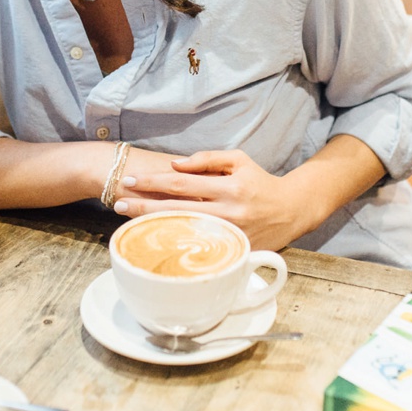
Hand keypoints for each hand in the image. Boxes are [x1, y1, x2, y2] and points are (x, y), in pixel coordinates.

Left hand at [112, 149, 318, 250]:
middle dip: (144, 207)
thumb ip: (207, 158)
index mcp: (229, 185)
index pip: (181, 183)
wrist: (292, 210)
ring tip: (128, 224)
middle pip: (178, 209)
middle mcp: (229, 211)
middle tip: (119, 204)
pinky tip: (157, 244)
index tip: (130, 181)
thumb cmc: (260, 182)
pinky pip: (200, 249)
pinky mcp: (234, 251)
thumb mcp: (239, 160)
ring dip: (154, 227)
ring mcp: (231, 234)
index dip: (153, 182)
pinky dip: (177, 246)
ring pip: (185, 231)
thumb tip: (175, 165)